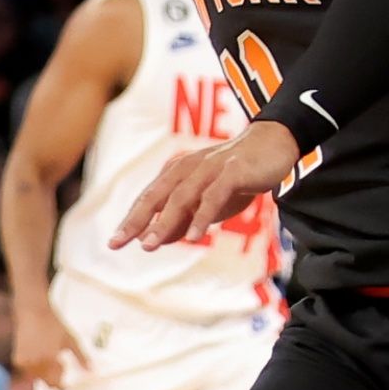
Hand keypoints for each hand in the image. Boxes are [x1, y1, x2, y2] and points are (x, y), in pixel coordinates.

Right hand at [12, 301, 86, 388]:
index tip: (66, 387)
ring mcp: (26, 362)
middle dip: (54, 376)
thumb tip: (91, 370)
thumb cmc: (52, 324)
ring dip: (44, 372)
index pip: (56, 382)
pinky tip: (40, 354)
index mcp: (51, 359)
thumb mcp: (71, 339)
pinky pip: (28, 371)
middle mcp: (36, 362)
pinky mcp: (18, 359)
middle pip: (46, 381)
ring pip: (37, 377)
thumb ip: (81, 357)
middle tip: (60, 364)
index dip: (61, 386)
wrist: (33, 311)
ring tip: (50, 356)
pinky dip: (34, 367)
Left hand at [111, 121, 298, 251]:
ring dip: (164, 222)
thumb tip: (157, 240)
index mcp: (178, 174)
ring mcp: (209, 168)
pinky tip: (194, 237)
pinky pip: (213, 196)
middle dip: (135, 221)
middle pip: (156, 197)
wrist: (274, 144)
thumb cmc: (238, 176)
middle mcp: (188, 169)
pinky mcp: (232, 171)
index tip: (114, 243)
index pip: (149, 200)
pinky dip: (202, 216)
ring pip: (181, 198)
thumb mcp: (207, 202)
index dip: (131, 220)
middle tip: (118, 243)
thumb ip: (183, 219)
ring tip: (149, 245)